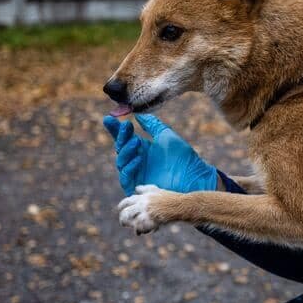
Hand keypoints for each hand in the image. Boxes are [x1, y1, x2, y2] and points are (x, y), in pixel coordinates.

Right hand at [102, 113, 218, 195]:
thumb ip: (152, 125)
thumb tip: (138, 114)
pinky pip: (127, 178)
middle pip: (120, 149)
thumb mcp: (166, 136)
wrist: (193, 176)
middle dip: (121, 137)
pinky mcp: (138, 188)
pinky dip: (130, 168)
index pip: (124, 138)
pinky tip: (138, 159)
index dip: (115, 129)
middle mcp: (136, 161)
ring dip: (126, 151)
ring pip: (121, 163)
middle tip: (126, 126)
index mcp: (142, 149)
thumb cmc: (182, 157)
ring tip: (135, 142)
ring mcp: (137, 175)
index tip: (108, 118)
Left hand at [118, 184, 170, 233]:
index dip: (121, 206)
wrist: (179, 206)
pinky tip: (145, 232)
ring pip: (132, 222)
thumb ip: (145, 189)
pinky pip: (141, 228)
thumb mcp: (157, 190)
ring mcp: (146, 213)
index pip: (127, 201)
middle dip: (123, 219)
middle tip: (124, 223)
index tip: (119, 209)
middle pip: (125, 213)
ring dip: (133, 227)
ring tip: (137, 231)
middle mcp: (142, 204)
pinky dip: (142, 231)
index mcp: (142, 197)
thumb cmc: (170, 198)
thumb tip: (136, 188)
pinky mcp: (150, 221)